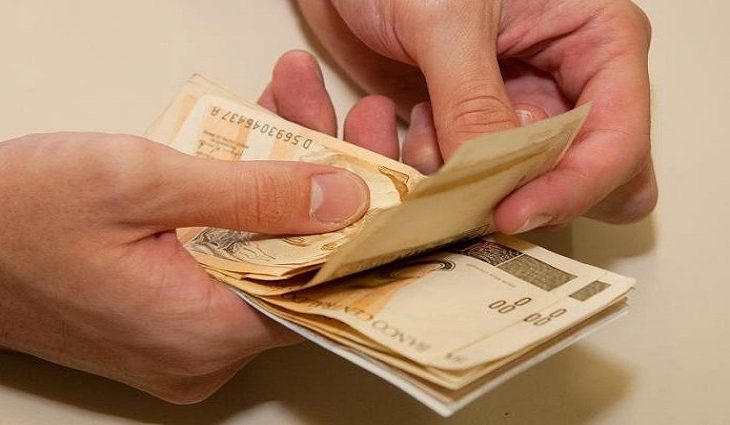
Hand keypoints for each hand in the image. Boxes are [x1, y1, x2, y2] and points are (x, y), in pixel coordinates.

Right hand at [0, 52, 370, 402]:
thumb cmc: (13, 216)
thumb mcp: (139, 182)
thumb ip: (252, 194)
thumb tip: (343, 198)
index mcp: (206, 333)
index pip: (328, 291)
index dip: (369, 229)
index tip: (395, 174)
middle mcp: (205, 350)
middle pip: (303, 263)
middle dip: (331, 182)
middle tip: (355, 124)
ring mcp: (188, 335)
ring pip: (270, 252)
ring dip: (287, 180)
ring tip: (301, 110)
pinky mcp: (172, 311)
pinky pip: (235, 256)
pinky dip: (250, 202)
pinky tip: (261, 146)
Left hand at [298, 0, 656, 232]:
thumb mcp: (446, 21)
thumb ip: (472, 102)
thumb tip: (493, 180)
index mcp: (598, 38)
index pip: (620, 141)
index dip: (574, 188)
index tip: (511, 212)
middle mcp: (572, 82)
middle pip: (596, 179)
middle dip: (540, 195)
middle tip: (484, 193)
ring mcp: (528, 108)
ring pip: (536, 187)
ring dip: (484, 187)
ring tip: (433, 138)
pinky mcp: (481, 126)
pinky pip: (483, 182)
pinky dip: (450, 177)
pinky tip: (419, 131)